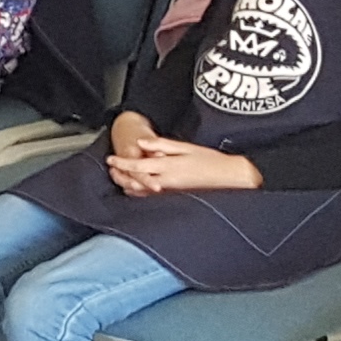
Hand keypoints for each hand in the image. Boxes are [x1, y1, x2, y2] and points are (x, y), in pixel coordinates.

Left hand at [107, 126, 260, 195]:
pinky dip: (140, 192)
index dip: (122, 163)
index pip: (138, 166)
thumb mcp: (185, 147)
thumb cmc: (210, 159)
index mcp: (169, 166)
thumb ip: (161, 145)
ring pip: (142, 191)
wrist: (230, 176)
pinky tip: (135, 188)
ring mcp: (171, 191)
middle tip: (111, 169)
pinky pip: (152, 197)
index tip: (110, 159)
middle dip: (120, 175)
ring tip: (119, 177)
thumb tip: (141, 143)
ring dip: (127, 184)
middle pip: (135, 180)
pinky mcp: (176, 197)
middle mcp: (167, 181)